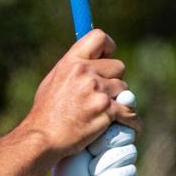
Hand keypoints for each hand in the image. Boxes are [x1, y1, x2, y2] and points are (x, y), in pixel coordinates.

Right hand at [22, 30, 138, 158]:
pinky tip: (131, 125)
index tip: (108, 57)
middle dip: (114, 80)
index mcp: (71, 62)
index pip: (98, 37)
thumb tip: (90, 62)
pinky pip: (130, 112)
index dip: (108, 46)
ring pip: (124, 90)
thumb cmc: (45, 113)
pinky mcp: (106, 110)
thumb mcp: (52, 81)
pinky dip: (132, 121)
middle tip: (103, 95)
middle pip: (119, 66)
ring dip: (119, 101)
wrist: (43, 137)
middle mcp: (85, 72)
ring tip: (106, 114)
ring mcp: (97, 90)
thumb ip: (73, 70)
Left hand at [35, 92, 138, 175]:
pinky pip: (130, 172)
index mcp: (106, 127)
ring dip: (106, 161)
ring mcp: (124, 162)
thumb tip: (103, 86)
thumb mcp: (74, 132)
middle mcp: (117, 143)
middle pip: (128, 130)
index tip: (108, 115)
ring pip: (129, 151)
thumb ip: (87, 109)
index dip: (118, 113)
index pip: (122, 112)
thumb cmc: (65, 163)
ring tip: (90, 169)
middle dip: (110, 139)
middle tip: (93, 148)